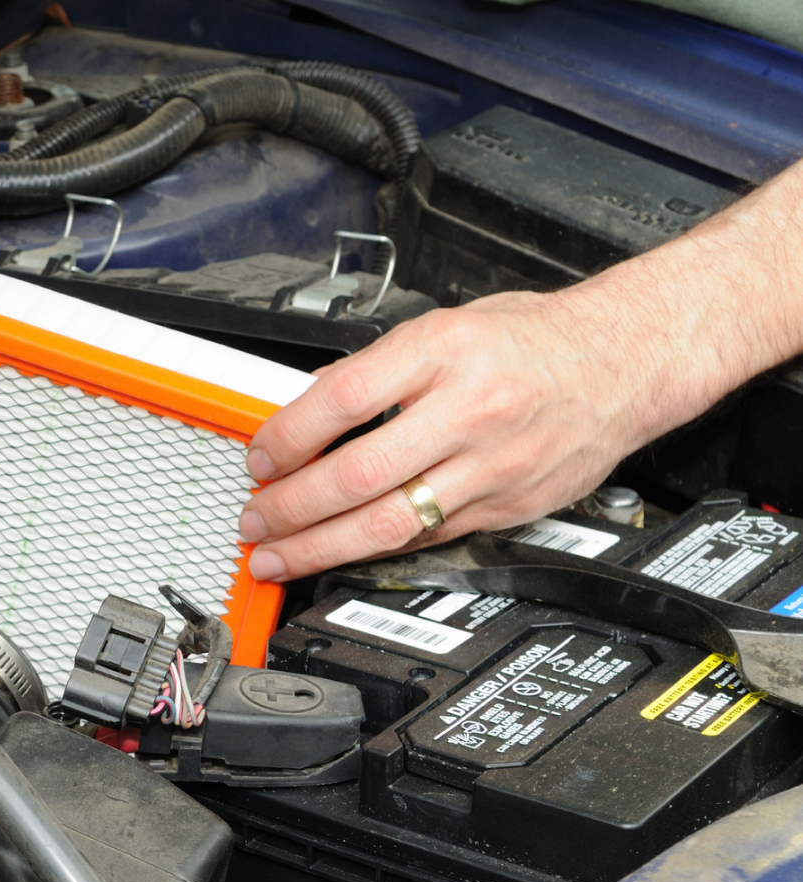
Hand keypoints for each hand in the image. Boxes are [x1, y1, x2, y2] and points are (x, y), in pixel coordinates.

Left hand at [235, 289, 673, 580]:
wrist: (626, 363)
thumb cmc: (535, 340)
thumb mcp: (447, 326)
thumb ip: (377, 367)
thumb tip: (305, 407)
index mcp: (444, 351)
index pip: (342, 399)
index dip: (287, 436)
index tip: (259, 456)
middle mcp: (469, 409)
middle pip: (358, 473)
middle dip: (292, 506)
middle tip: (256, 518)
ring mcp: (492, 465)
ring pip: (390, 521)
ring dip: (320, 546)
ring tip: (279, 555)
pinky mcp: (508, 506)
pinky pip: (426, 536)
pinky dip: (375, 549)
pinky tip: (340, 553)